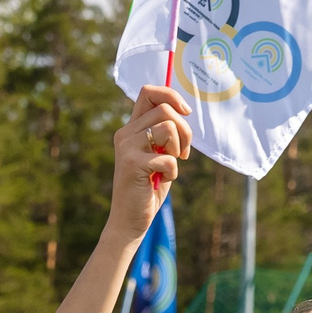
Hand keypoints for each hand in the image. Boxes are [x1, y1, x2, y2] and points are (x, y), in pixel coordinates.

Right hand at [109, 86, 190, 239]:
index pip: (148, 92)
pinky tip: (160, 180)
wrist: (129, 220)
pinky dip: (172, 172)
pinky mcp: (132, 163)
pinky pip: (168, 158)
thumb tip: (182, 112)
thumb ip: (166, 134)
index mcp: (132, 128)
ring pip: (168, 128)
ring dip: (178, 148)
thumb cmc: (148, 188)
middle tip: (183, 153)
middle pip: (165, 109)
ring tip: (169, 166)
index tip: (185, 113)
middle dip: (185, 130)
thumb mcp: (158, 155)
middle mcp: (125, 133)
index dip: (171, 96)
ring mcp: (127, 147)